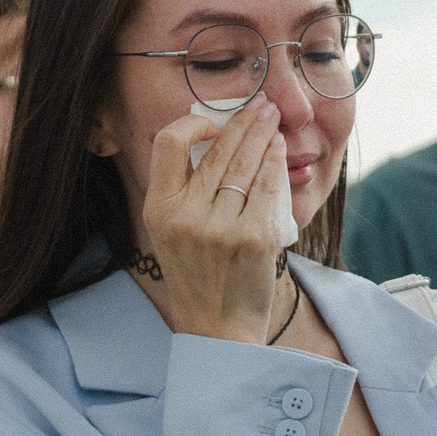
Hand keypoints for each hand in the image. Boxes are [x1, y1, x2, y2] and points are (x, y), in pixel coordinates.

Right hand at [133, 99, 288, 343]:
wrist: (218, 330)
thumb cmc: (198, 277)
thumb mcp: (170, 233)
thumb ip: (181, 191)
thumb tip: (211, 139)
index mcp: (158, 210)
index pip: (167, 143)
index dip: (192, 123)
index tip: (212, 122)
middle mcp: (186, 216)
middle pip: (219, 150)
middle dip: (245, 121)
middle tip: (261, 106)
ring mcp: (222, 227)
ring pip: (247, 163)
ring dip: (263, 135)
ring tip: (272, 120)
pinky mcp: (254, 238)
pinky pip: (268, 188)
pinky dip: (275, 164)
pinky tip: (278, 152)